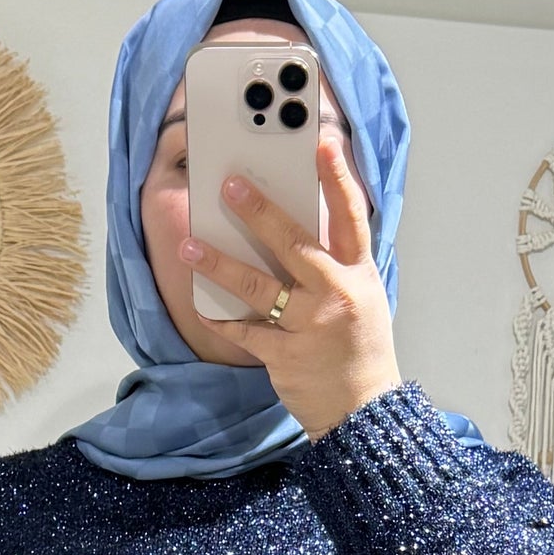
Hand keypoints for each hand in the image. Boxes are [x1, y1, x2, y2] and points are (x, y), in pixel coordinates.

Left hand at [178, 129, 400, 440]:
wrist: (363, 412)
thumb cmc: (360, 350)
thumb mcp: (362, 297)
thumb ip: (335, 262)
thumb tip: (295, 222)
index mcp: (357, 274)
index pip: (351, 216)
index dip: (338, 177)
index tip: (322, 142)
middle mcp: (336, 295)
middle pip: (294, 243)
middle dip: (259, 212)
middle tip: (228, 184)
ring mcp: (310, 327)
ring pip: (258, 287)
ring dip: (220, 264)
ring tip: (190, 245)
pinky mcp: (286, 357)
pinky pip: (246, 332)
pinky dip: (221, 320)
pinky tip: (202, 307)